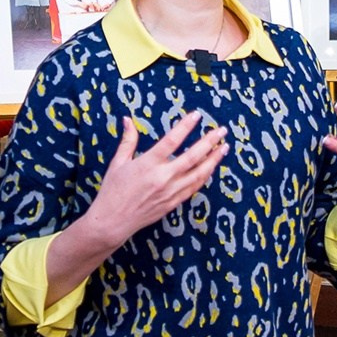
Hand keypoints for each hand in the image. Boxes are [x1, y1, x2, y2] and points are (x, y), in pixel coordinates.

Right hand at [81, 113, 227, 245]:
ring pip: (199, 173)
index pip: (172, 140)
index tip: (197, 115)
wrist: (113, 221)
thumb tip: (128, 119)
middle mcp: (163, 177)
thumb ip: (128, 140)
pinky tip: (211, 168)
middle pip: (193, 156)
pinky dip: (205, 177)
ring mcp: (170, 191)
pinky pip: (194, 187)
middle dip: (210, 141)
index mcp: (148, 164)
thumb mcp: (118, 162)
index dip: (186, 126)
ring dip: (213, 160)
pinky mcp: (173, 203)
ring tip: (224, 148)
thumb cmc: (113, 190)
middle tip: (222, 131)